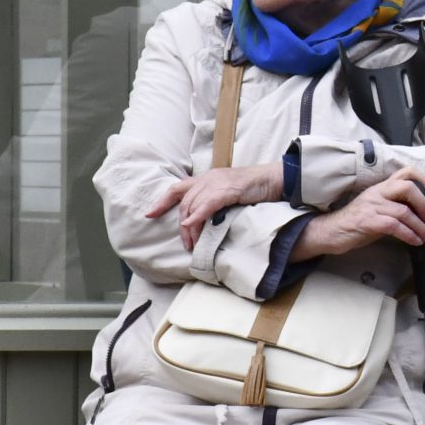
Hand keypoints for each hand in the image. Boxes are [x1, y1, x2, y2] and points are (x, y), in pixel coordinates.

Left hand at [146, 163, 284, 249]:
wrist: (274, 179)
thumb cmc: (255, 189)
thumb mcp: (229, 194)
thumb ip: (215, 202)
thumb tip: (204, 220)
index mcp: (206, 179)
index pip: (177, 189)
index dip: (162, 202)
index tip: (150, 215)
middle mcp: (207, 179)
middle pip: (184, 203)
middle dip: (181, 226)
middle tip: (187, 245)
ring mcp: (216, 183)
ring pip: (193, 206)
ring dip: (190, 228)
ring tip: (193, 244)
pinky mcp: (227, 190)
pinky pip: (206, 205)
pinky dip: (196, 216)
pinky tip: (192, 227)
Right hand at [293, 167, 424, 258]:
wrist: (331, 232)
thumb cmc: (357, 222)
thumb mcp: (379, 209)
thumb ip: (396, 206)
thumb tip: (421, 214)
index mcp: (381, 187)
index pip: (407, 172)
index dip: (424, 182)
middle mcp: (377, 192)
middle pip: (408, 187)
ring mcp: (371, 206)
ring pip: (404, 211)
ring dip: (421, 227)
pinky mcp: (367, 221)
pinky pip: (394, 226)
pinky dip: (409, 234)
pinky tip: (415, 241)